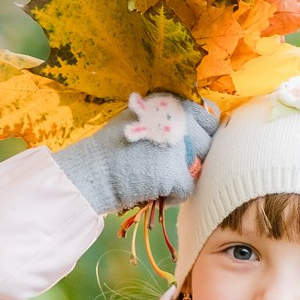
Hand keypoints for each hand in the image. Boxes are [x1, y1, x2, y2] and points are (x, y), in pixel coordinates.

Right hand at [53, 91, 218, 214]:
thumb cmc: (110, 147)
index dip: (204, 132)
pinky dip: (173, 196)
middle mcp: (179, 120)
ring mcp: (179, 147)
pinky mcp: (175, 173)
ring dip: (184, 175)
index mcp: (170, 104)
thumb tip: (190, 131)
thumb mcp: (139, 119)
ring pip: (199, 166)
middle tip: (172, 166)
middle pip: (206, 143)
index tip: (193, 144)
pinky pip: (188, 189)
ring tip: (161, 179)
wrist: (92, 170)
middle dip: (195, 156)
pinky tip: (155, 193)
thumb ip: (165, 120)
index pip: (206, 115)